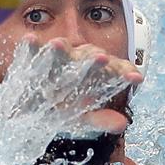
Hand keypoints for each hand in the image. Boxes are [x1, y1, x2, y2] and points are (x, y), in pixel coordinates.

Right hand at [23, 36, 142, 134]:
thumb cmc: (66, 106)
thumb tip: (122, 124)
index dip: (125, 72)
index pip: (114, 69)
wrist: (36, 105)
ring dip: (61, 48)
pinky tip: (28, 40)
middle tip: (102, 58)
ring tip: (56, 44)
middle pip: (90, 57)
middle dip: (94, 60)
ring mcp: (59, 58)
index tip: (136, 78)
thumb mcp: (83, 117)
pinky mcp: (37, 58)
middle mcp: (80, 62)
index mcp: (97, 74)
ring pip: (64, 51)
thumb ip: (102, 119)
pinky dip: (31, 47)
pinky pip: (34, 51)